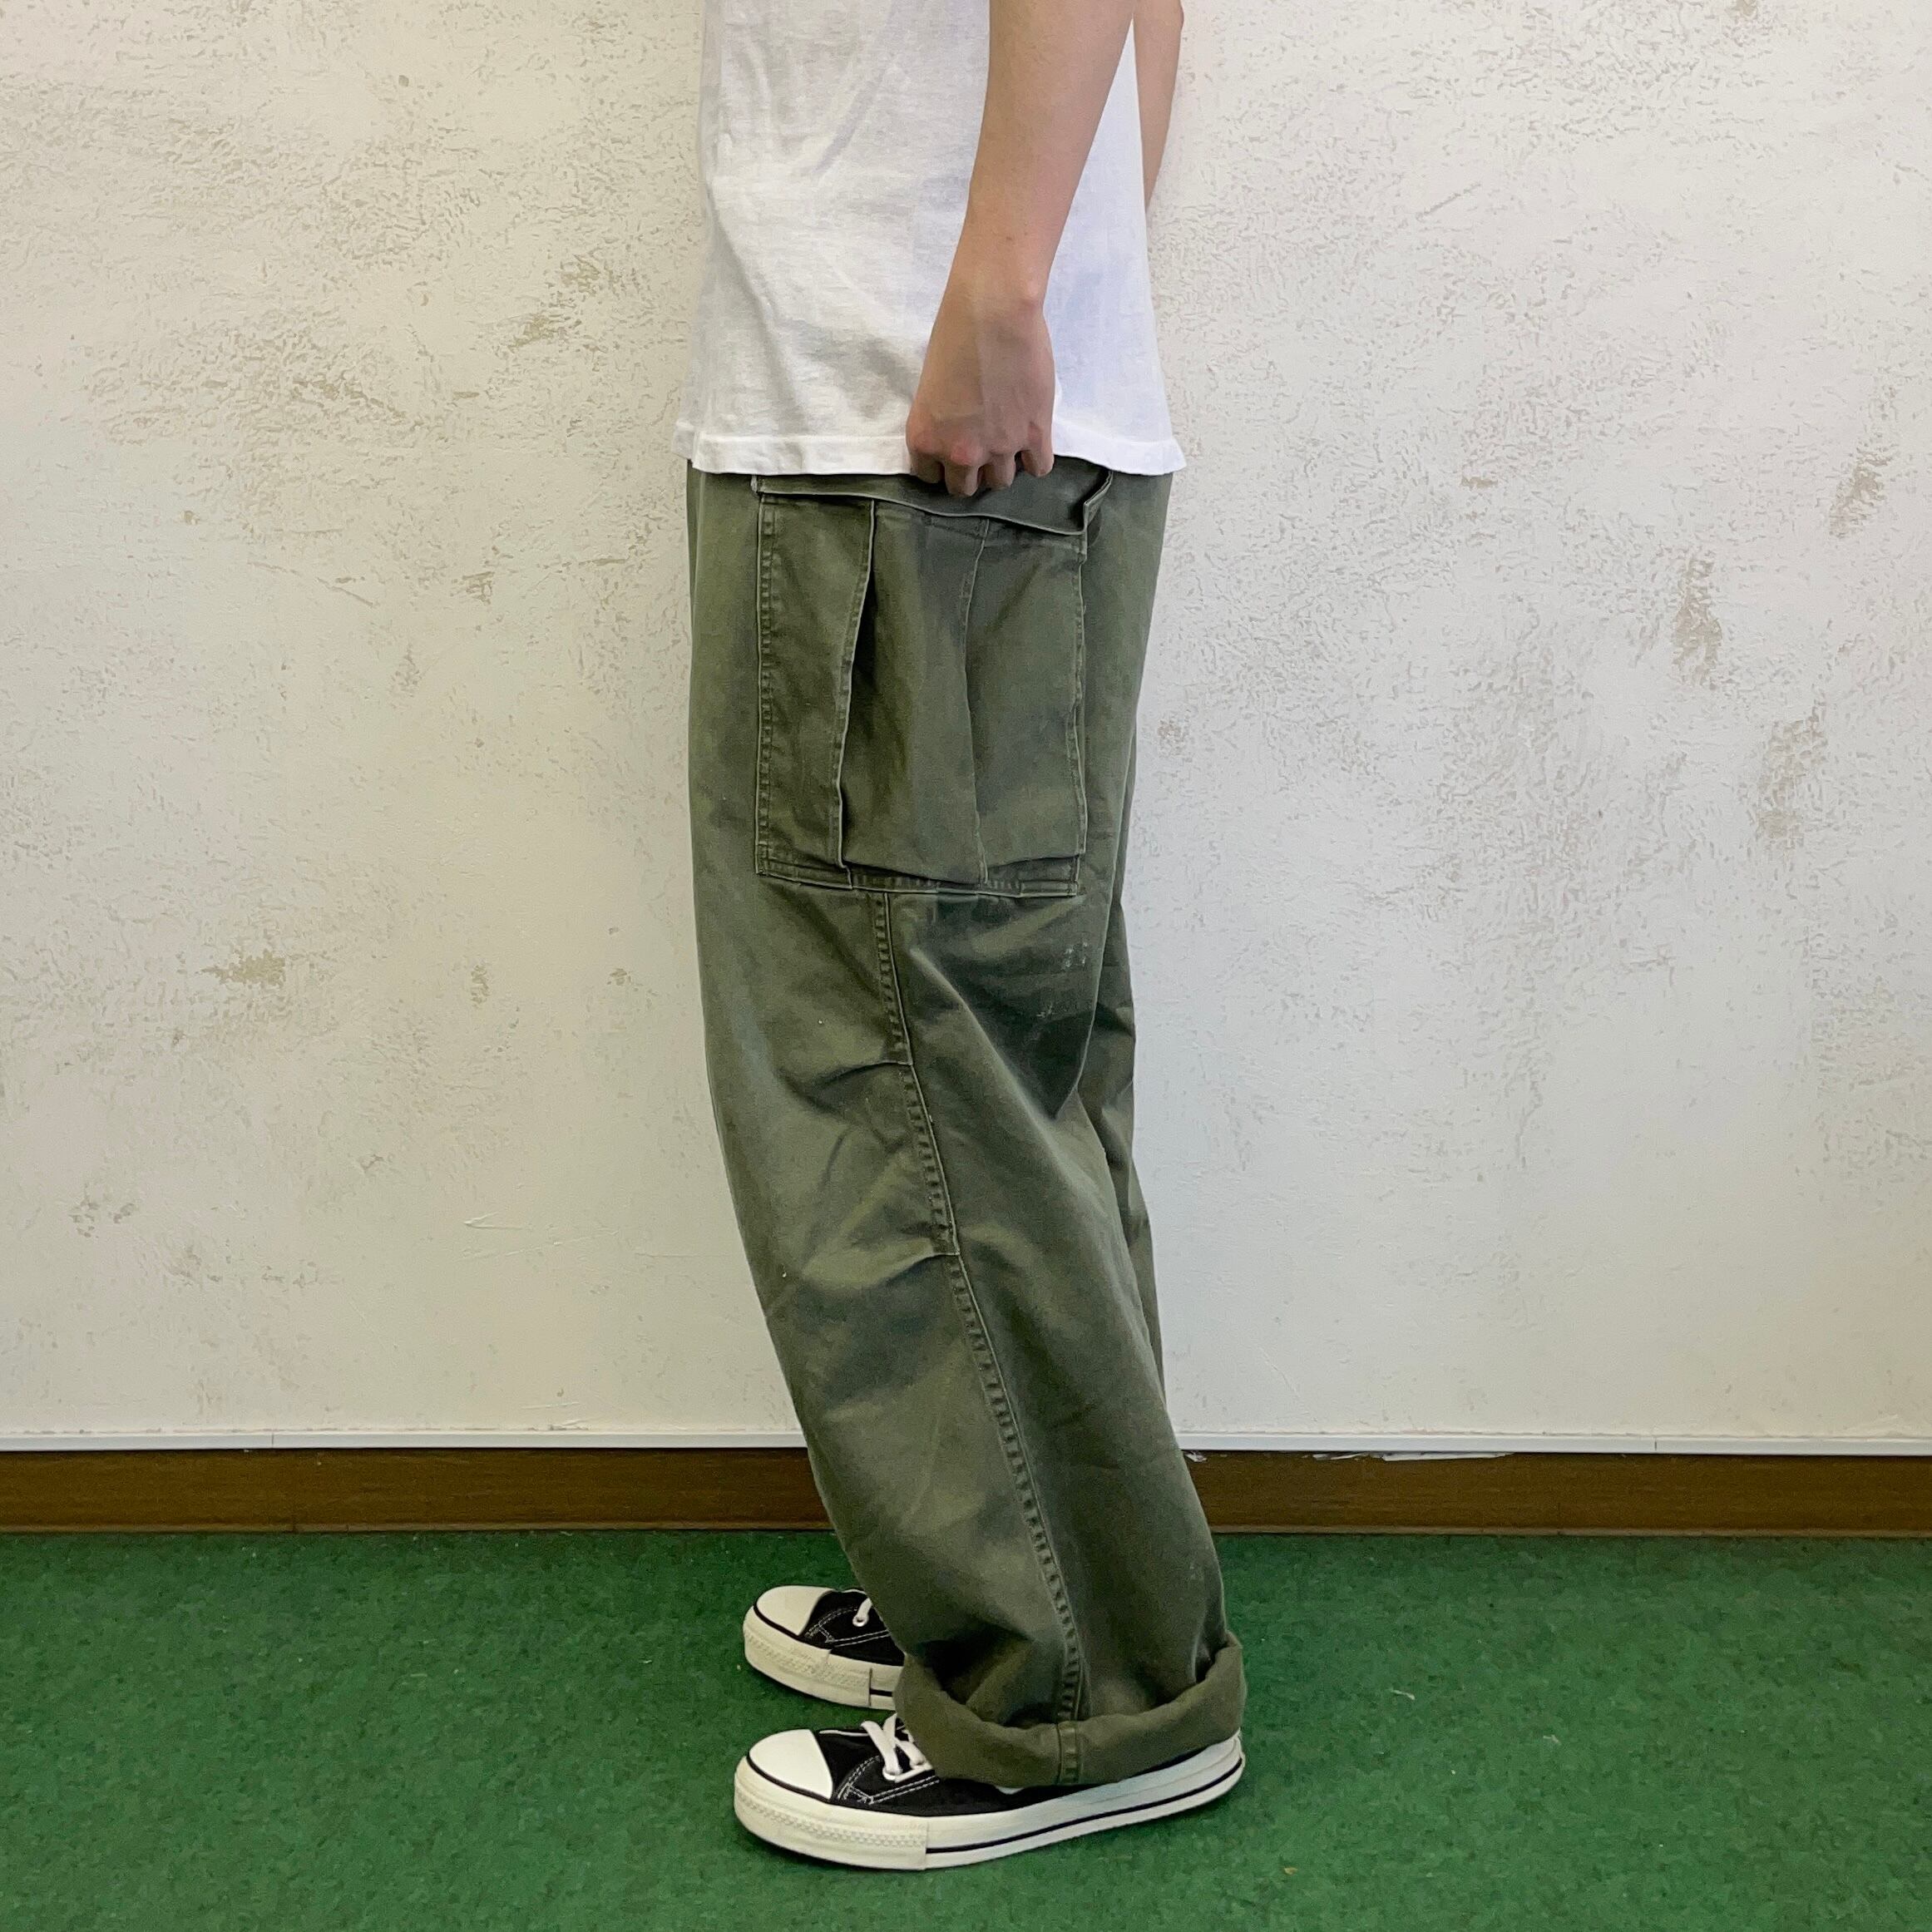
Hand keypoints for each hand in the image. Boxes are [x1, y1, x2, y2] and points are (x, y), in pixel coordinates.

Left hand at [905, 270, 1054, 497]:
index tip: (951, 451)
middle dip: (972, 472)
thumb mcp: (930, 386)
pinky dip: (1036, 458)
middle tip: (981, 447)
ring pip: (1001, 482)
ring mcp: (998, 449)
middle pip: (965, 488)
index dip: (942, 464)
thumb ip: (942, 419)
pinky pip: (1038, 468)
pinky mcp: (1034, 437)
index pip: (930, 477)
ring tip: (1008, 440)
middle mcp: (959, 453)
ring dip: (1003, 465)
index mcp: (925, 439)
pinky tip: (1033, 441)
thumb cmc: (955, 333)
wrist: (994, 311)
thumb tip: (959, 431)